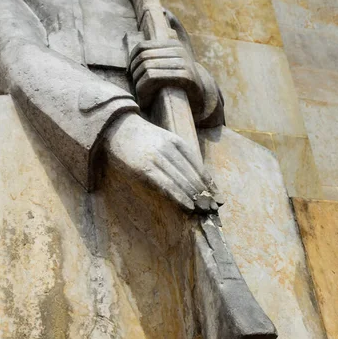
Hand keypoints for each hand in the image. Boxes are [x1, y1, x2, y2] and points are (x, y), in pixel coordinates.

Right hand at [102, 113, 216, 212]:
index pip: (198, 166)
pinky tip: (188, 205)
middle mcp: (170, 149)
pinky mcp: (145, 168)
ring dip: (195, 197)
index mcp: (177, 142)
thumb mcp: (164, 141)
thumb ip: (179, 157)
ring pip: (181, 181)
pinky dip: (179, 196)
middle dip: (205, 193)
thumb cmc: (142, 139)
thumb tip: (197, 179)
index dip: (209, 184)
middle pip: (192, 175)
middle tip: (213, 208)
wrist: (118, 128)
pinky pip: (166, 185)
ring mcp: (157, 158)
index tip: (218, 198)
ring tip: (204, 210)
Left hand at [129, 40, 203, 110]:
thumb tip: (168, 11)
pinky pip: (152, 77)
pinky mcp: (185, 76)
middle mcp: (179, 50)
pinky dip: (144, 89)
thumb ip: (171, 38)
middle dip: (135, 74)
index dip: (132, 62)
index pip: (141, 48)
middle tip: (136, 86)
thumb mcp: (175, 58)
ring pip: (146, 68)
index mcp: (173, 44)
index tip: (132, 75)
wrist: (200, 97)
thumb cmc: (180, 79)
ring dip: (138, 83)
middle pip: (143, 58)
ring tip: (142, 93)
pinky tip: (146, 98)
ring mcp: (183, 62)